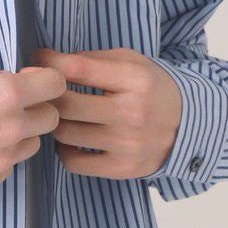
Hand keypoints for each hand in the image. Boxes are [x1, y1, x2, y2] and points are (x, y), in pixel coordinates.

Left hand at [29, 47, 180, 178]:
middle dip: (47, 95)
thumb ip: (91, 60)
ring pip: (65, 133)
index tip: (38, 58)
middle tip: (43, 92)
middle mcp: (132, 113)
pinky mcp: (123, 169)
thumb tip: (46, 62)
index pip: (78, 69)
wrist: (188, 125)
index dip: (50, 62)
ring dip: (55, 121)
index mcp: (135, 80)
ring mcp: (128, 144)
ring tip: (59, 114)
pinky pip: (73, 162)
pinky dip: (64, 149)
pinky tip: (72, 138)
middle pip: (66, 105)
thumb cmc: (151, 88)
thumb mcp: (130, 62)